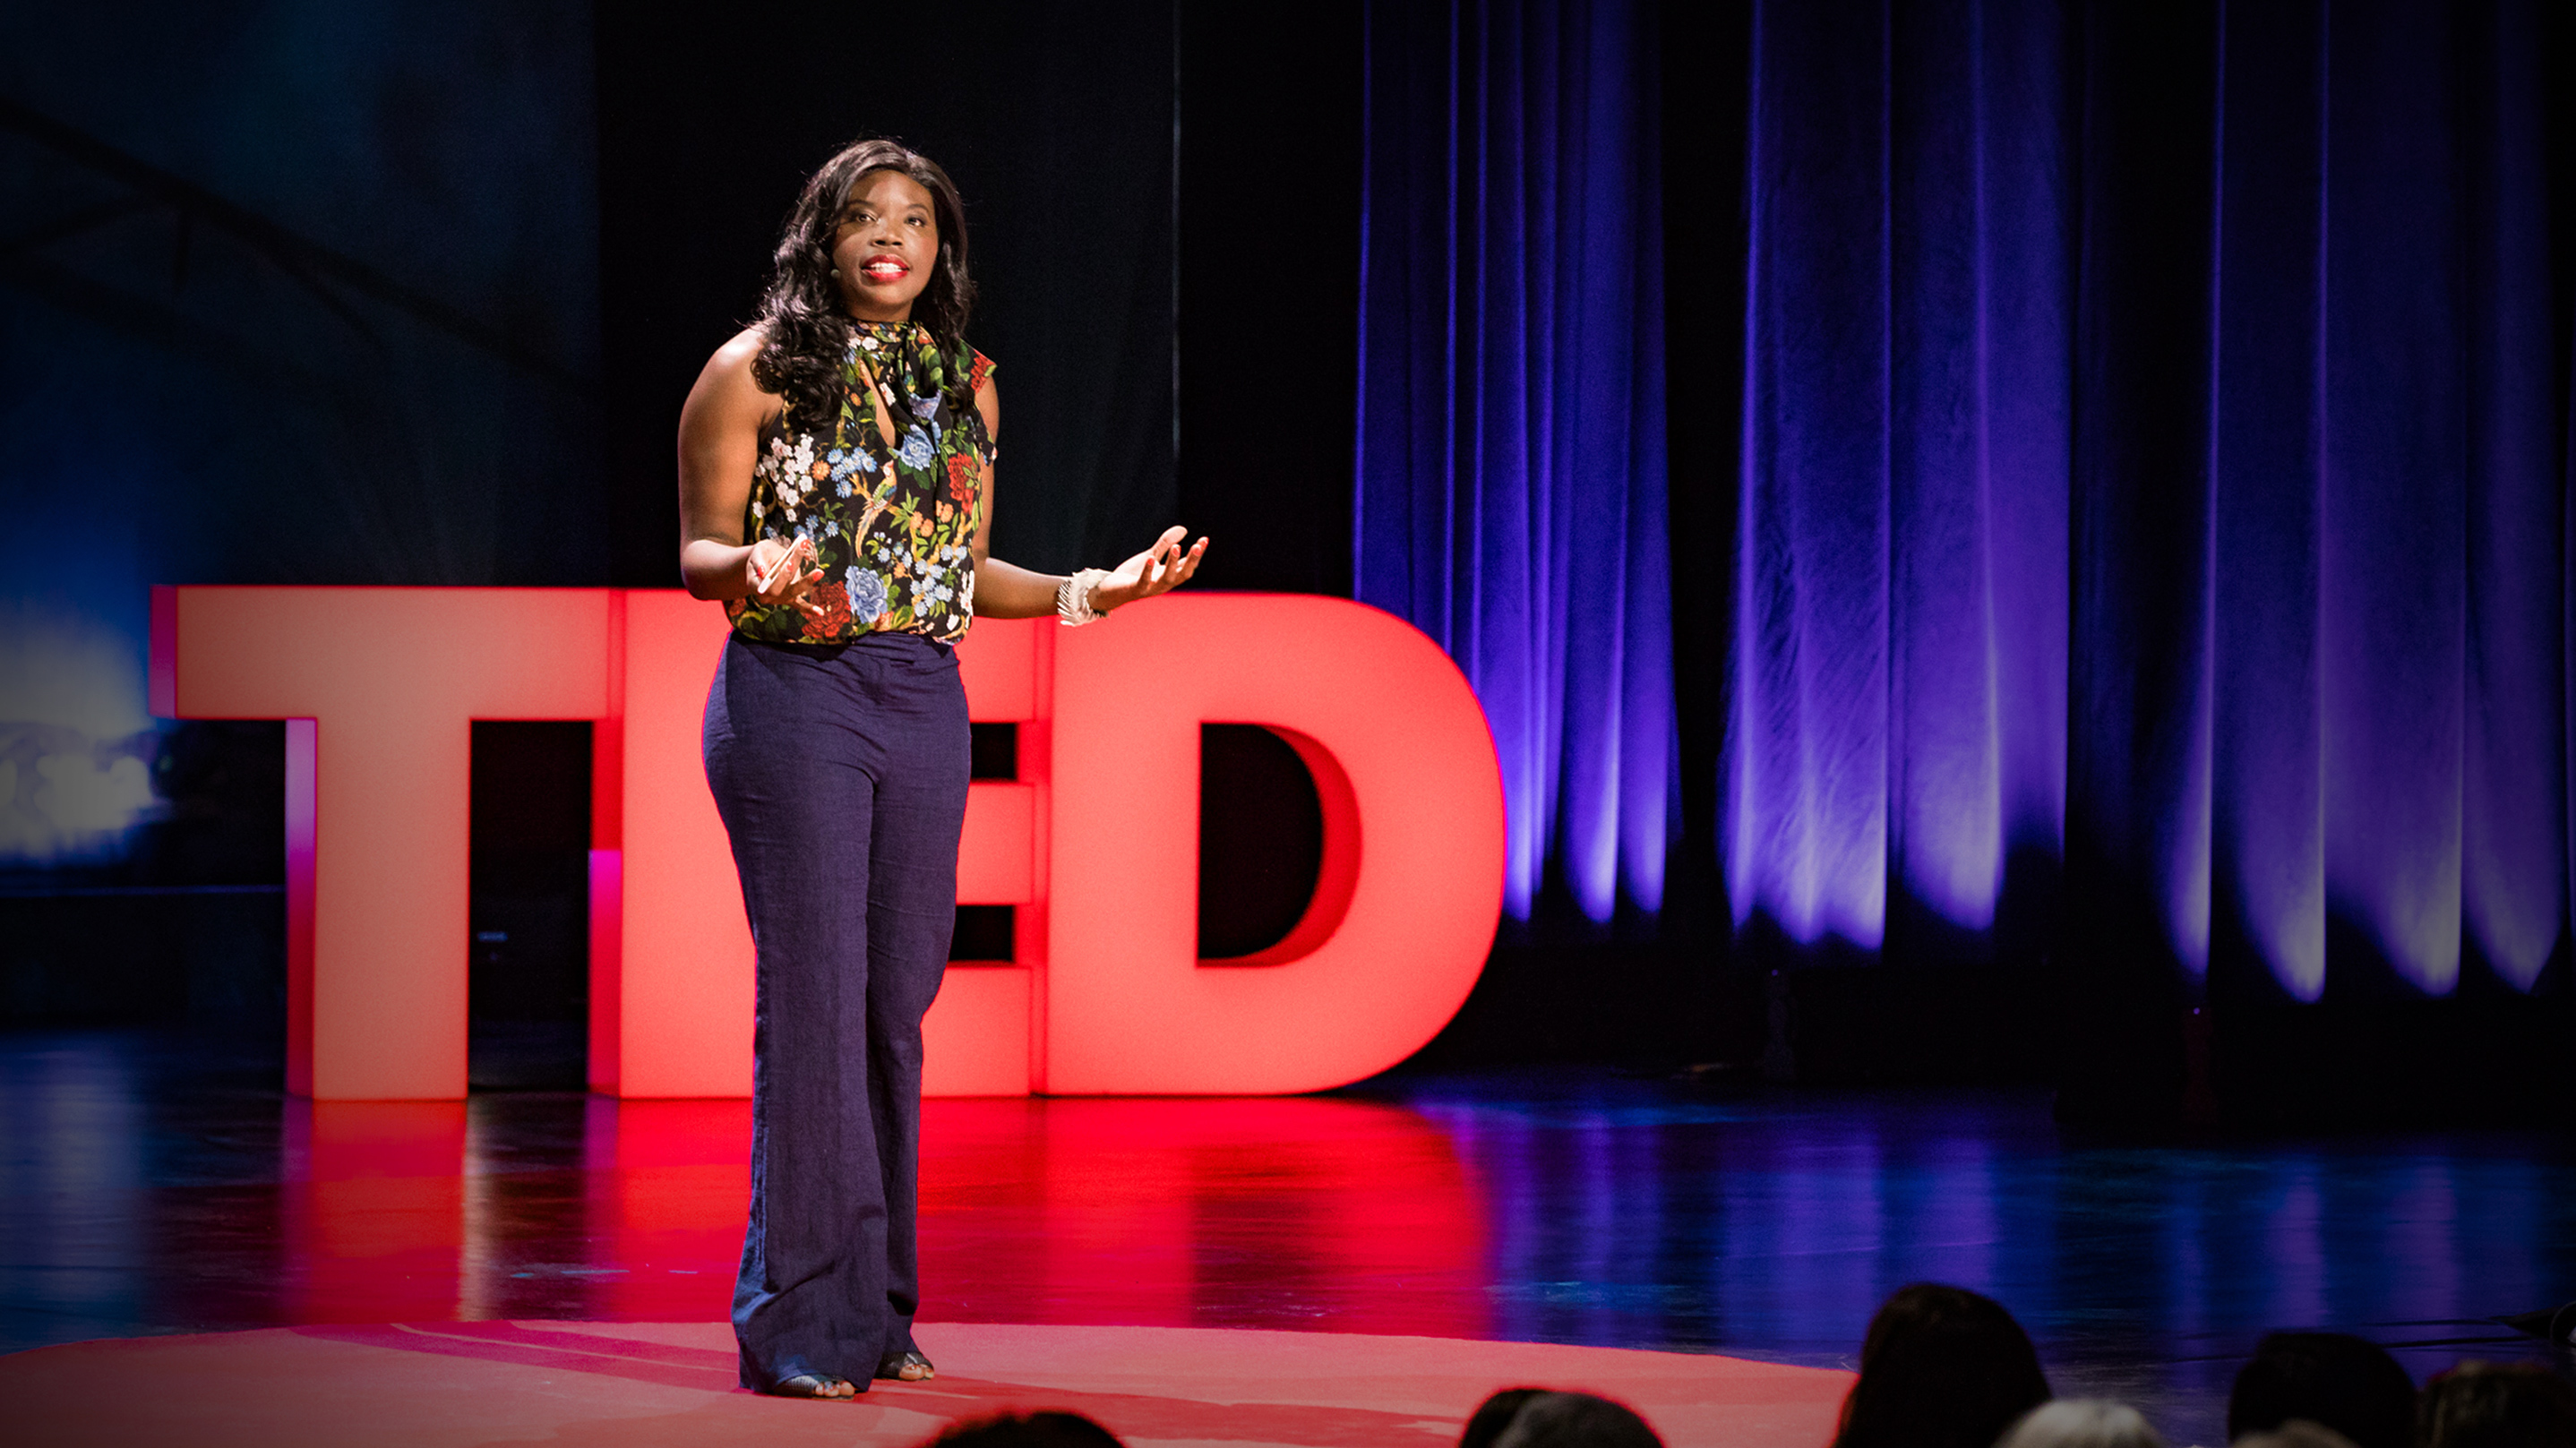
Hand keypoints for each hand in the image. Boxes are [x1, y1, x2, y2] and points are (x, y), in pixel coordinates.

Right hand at [746, 536, 824, 618]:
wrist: (766, 562)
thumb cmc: (761, 555)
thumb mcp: (758, 551)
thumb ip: (759, 561)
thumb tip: (763, 572)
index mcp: (753, 584)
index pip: (761, 581)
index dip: (768, 575)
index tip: (781, 563)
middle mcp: (766, 595)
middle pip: (776, 588)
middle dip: (786, 574)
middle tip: (792, 562)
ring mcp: (779, 599)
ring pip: (792, 591)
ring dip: (806, 581)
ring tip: (819, 572)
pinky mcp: (790, 599)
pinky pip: (799, 605)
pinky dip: (810, 609)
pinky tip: (821, 613)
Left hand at [1090, 526, 1206, 611]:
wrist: (1111, 591)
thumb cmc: (1133, 575)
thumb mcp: (1151, 556)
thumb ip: (1165, 544)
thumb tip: (1184, 529)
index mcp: (1168, 576)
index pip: (1187, 565)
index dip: (1197, 554)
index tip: (1204, 540)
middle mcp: (1163, 584)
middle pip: (1183, 574)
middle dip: (1192, 560)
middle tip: (1198, 545)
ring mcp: (1151, 588)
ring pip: (1167, 578)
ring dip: (1172, 563)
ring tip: (1177, 546)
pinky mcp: (1136, 590)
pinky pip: (1144, 581)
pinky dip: (1148, 571)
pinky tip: (1150, 558)